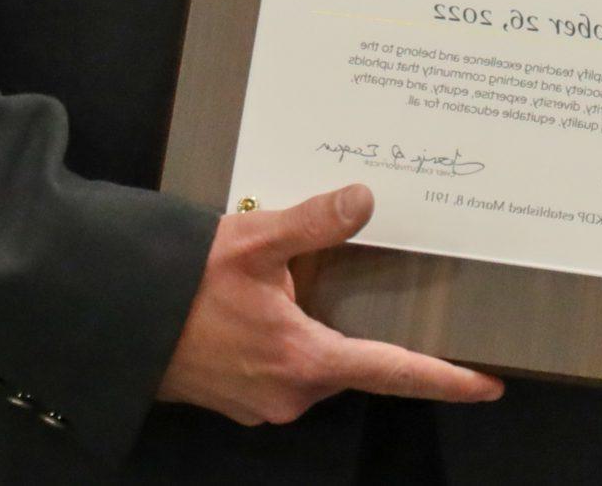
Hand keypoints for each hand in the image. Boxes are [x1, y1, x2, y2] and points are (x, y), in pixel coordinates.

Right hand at [157, 184, 503, 425]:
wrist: (114, 322)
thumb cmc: (180, 286)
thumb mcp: (254, 241)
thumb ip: (315, 222)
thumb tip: (364, 199)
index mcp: (305, 360)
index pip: (394, 372)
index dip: (445, 379)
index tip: (487, 385)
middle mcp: (291, 392)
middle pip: (354, 360)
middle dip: (366, 328)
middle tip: (385, 290)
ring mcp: (264, 401)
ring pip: (317, 361)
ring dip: (320, 327)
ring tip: (304, 285)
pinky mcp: (240, 397)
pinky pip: (285, 366)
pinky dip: (291, 336)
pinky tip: (270, 303)